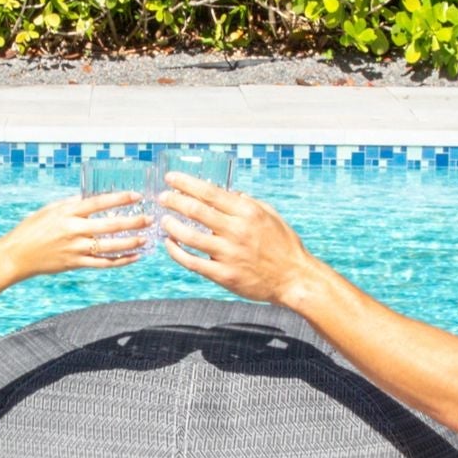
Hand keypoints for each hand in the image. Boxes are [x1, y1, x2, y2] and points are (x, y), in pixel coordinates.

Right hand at [0, 191, 150, 278]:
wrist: (16, 255)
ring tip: (146, 238)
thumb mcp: (50, 210)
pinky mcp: (75, 264)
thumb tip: (93, 198)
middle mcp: (73, 230)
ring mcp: (75, 249)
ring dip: (130, 243)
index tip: (137, 196)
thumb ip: (72, 204)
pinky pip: (102, 264)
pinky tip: (133, 257)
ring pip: (110, 247)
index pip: (99, 202)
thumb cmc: (32, 229)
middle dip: (133, 222)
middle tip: (150, 219)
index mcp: (67, 212)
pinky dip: (120, 261)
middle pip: (110, 225)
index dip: (119, 199)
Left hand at [157, 173, 312, 304]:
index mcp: (247, 212)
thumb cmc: (285, 247)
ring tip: (164, 221)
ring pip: (189, 237)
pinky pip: (192, 262)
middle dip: (174, 201)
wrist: (294, 278)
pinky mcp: (224, 275)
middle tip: (162, 198)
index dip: (186, 184)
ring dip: (172, 226)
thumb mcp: (270, 216)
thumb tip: (227, 192)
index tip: (171, 179)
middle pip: (196, 211)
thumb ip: (248, 202)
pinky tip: (170, 245)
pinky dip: (176, 252)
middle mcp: (236, 230)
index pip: (209, 193)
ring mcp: (229, 254)